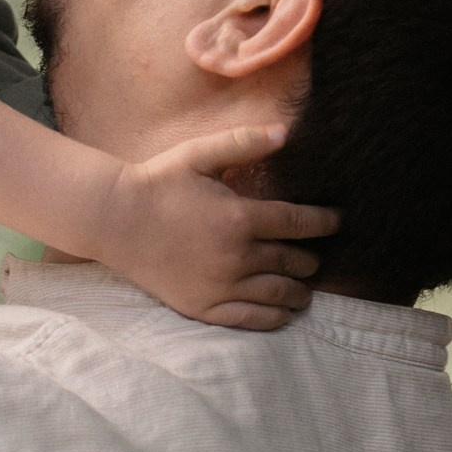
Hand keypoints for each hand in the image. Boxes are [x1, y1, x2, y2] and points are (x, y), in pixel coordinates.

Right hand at [90, 126, 337, 331]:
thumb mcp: (199, 154)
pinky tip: (284, 311)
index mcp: (240, 217)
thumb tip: (285, 132)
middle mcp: (236, 256)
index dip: (324, 222)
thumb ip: (243, 142)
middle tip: (317, 256)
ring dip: (300, 291)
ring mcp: (221, 285)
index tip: (337, 221)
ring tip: (306, 288)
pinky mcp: (204, 306)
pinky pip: (251, 319)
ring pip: (278, 293)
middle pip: (293, 261)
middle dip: (311, 259)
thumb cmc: (158, 182)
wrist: (114, 220)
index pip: (299, 223)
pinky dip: (275, 317)